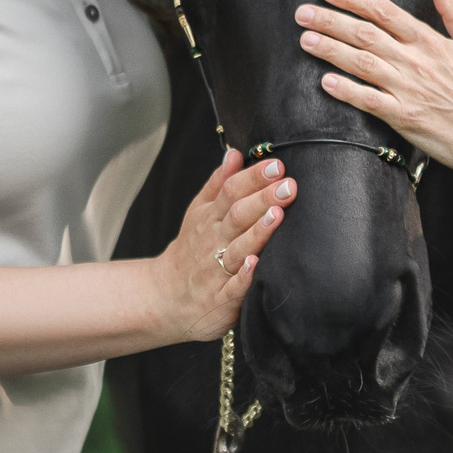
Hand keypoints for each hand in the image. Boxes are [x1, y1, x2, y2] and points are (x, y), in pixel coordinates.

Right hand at [154, 148, 290, 343]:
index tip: (276, 165)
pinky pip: (233, 287)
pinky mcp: (221, 299)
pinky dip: (244, 276)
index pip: (231, 191)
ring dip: (257, 232)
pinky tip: (256, 264)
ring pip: (238, 248)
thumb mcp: (199, 213)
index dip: (253, 177)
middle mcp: (213, 241)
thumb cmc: (192, 250)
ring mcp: (216, 270)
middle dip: (263, 199)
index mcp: (210, 218)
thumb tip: (234, 153)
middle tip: (288, 184)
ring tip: (277, 214)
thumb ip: (218, 184)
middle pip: (237, 216)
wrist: (163, 297)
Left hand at [297, 0, 452, 189]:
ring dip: (331, 50)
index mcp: (430, 41)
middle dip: (330, 21)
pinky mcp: (405, 118)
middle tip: (302, 13)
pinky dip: (346, 91)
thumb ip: (452, 9)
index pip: (384, 11)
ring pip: (362, 63)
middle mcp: (415, 61)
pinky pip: (369, 101)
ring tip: (305, 40)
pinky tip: (325, 82)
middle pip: (365, 34)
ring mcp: (409, 89)